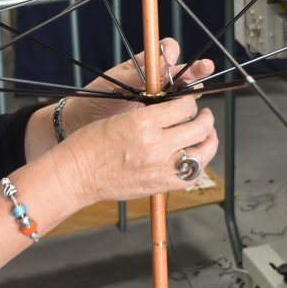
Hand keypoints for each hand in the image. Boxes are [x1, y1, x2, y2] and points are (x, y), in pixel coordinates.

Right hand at [57, 94, 218, 202]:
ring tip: (206, 135)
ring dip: (209, 141)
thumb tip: (176, 109)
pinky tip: (194, 157)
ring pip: (204, 153)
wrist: (77, 175)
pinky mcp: (160, 186)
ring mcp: (160, 168)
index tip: (188, 101)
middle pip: (200, 128)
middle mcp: (156, 146)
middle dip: (206, 118)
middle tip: (204, 115)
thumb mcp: (123, 117)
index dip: (190, 101)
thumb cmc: (91, 144)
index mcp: (144, 123)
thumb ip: (152, 115)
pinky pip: (192, 175)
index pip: (184, 106)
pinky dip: (198, 165)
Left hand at [68, 38, 213, 130]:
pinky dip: (186, 113)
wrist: (85, 122)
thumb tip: (160, 65)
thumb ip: (137, 75)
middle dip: (197, 67)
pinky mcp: (161, 118)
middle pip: (184, 70)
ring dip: (194, 88)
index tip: (167, 59)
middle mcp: (157, 80)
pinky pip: (178, 114)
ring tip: (197, 89)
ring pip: (185, 92)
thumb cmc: (97, 98)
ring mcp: (161, 100)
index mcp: (145, 65)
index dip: (170, 51)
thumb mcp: (115, 83)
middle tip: (206, 67)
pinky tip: (190, 113)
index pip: (165, 50)